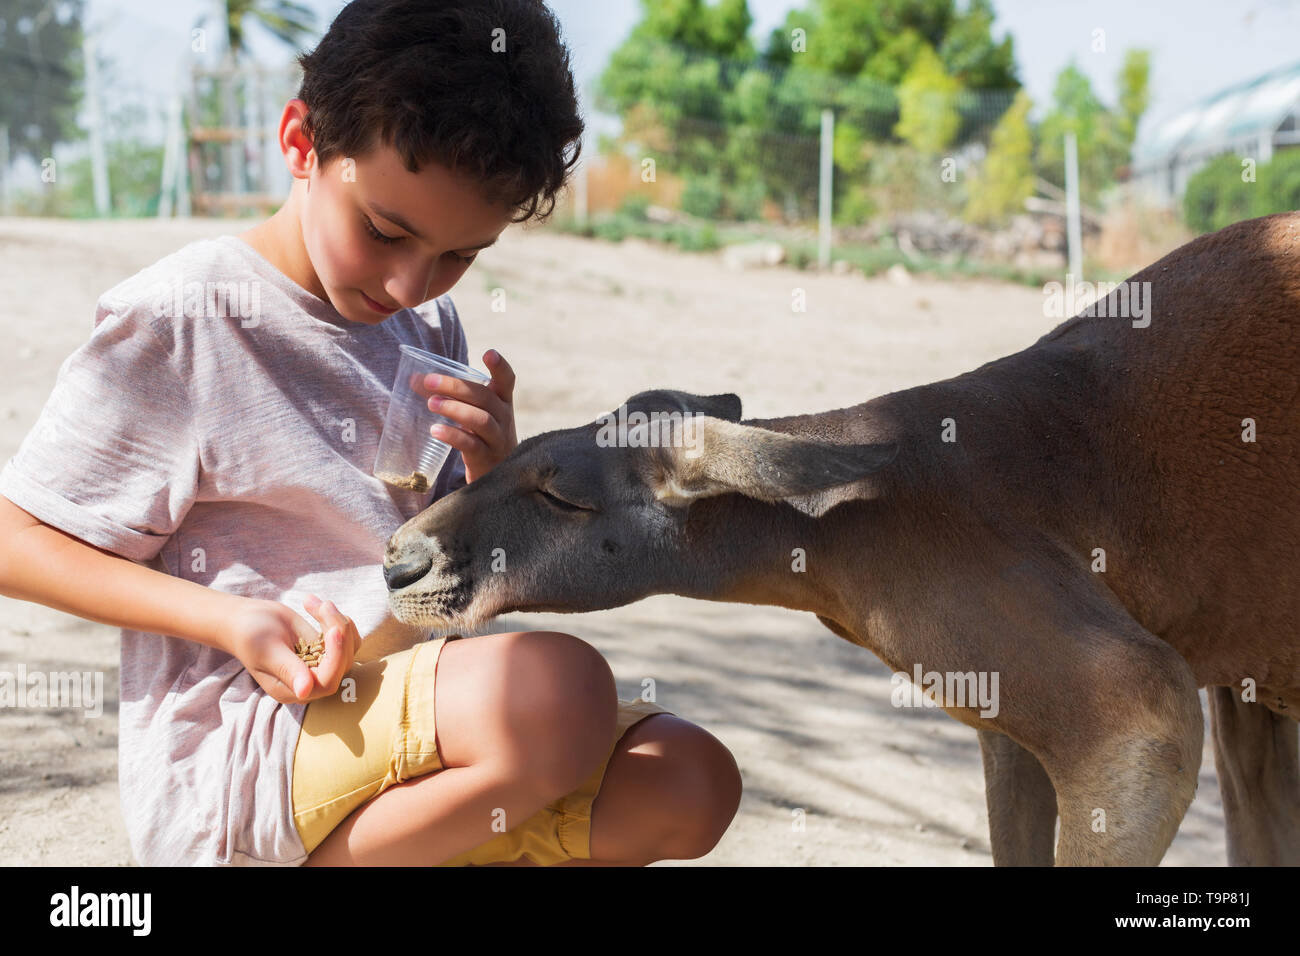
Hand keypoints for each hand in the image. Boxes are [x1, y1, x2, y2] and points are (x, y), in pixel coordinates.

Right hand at [226, 594, 361, 703]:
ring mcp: (321, 665)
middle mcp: (310, 682)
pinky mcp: (326, 649)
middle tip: (324, 605)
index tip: (334, 631)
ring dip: (338, 621)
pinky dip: (337, 618)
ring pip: (349, 647)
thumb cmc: (250, 635)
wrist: (246, 619)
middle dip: (339, 631)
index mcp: (292, 690)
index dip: (336, 658)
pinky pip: (347, 637)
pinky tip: (314, 605)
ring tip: (312, 602)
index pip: (326, 682)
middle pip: (343, 663)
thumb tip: (305, 692)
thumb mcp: (267, 650)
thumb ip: (288, 669)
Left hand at [419, 349, 517, 482]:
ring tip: (431, 403)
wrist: (496, 475)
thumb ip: (451, 397)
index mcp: (502, 402)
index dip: (500, 367)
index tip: (489, 353)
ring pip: (481, 420)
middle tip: (429, 381)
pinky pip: (471, 444)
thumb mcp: (474, 414)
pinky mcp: (486, 458)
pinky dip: (453, 436)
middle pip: (484, 397)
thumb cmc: (480, 436)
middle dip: (456, 387)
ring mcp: (497, 439)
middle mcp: (504, 418)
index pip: (507, 380)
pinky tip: (435, 430)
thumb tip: (415, 379)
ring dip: (455, 409)